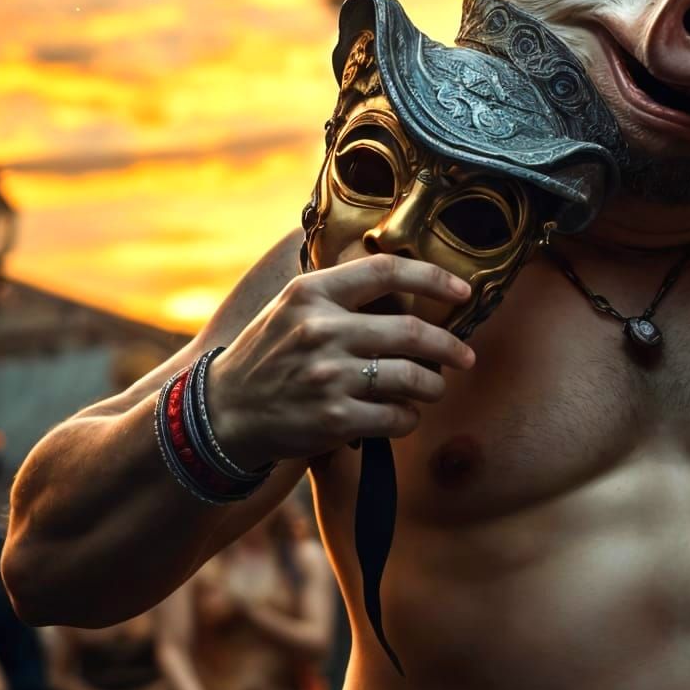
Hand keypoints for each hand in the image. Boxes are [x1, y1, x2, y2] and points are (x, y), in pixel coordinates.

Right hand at [207, 255, 478, 468]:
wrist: (224, 414)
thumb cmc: (268, 356)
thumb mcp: (291, 308)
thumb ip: (341, 294)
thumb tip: (409, 287)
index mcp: (312, 294)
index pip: (386, 271)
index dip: (433, 279)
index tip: (462, 292)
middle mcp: (321, 330)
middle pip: (412, 332)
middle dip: (450, 347)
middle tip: (465, 356)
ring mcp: (328, 376)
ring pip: (413, 378)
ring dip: (433, 386)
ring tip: (432, 388)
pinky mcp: (334, 419)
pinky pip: (397, 417)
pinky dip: (409, 418)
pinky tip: (402, 415)